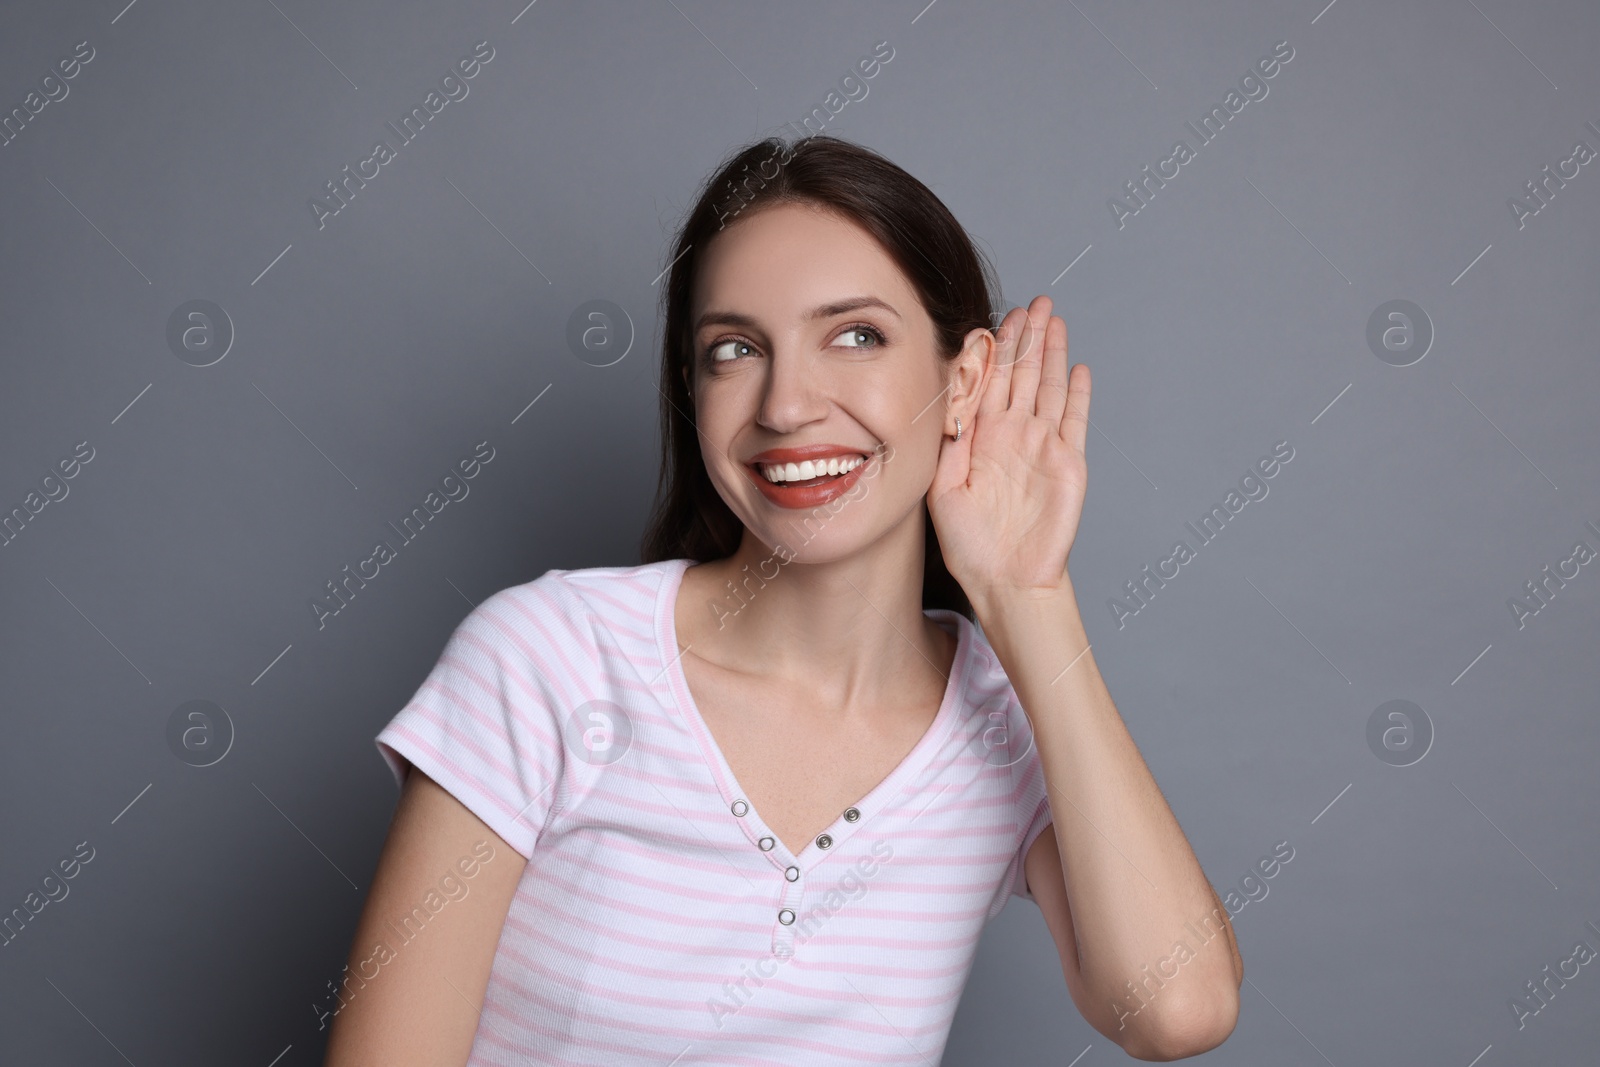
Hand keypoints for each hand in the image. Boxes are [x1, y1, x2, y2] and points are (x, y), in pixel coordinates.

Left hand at [926, 295, 1089, 602]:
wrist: (1007, 580)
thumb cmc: (969, 545)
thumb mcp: (942, 488)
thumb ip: (947, 443)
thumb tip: (948, 399)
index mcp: (980, 439)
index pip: (987, 383)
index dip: (991, 352)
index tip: (990, 320)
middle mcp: (1012, 436)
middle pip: (1020, 375)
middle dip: (1025, 338)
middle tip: (1031, 303)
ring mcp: (1043, 446)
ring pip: (1047, 387)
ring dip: (1051, 353)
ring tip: (1053, 319)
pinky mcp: (1069, 462)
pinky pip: (1074, 419)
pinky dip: (1077, 393)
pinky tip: (1078, 367)